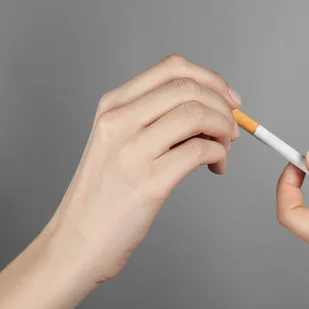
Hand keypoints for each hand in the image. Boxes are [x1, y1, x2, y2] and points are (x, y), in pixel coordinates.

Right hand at [42, 55, 241, 284]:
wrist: (76, 241)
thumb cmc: (104, 195)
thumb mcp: (117, 143)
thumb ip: (155, 120)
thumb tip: (211, 108)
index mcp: (112, 106)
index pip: (172, 67)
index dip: (210, 78)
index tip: (228, 99)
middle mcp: (118, 121)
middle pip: (188, 87)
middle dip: (223, 105)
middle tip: (232, 129)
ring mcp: (131, 150)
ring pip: (197, 113)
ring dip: (224, 129)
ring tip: (223, 150)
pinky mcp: (149, 182)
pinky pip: (200, 149)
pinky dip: (219, 153)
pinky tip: (215, 166)